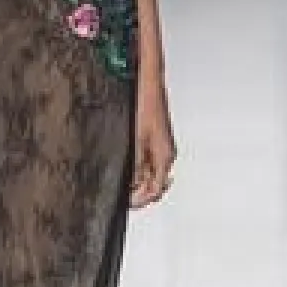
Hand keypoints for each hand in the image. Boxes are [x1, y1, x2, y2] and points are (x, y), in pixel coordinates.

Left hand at [130, 73, 175, 208]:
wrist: (148, 84)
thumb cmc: (145, 105)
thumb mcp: (136, 138)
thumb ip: (136, 164)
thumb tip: (132, 185)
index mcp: (164, 157)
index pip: (156, 190)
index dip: (141, 199)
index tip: (126, 202)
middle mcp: (165, 155)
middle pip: (155, 185)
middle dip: (139, 193)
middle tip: (121, 196)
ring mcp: (160, 148)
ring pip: (150, 175)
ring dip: (137, 181)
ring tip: (121, 183)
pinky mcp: (154, 141)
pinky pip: (147, 163)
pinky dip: (137, 169)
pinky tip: (125, 167)